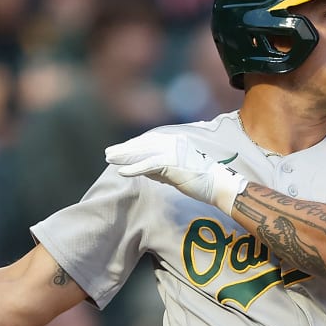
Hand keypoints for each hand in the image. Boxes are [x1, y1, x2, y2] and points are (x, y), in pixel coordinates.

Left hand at [106, 131, 245, 213]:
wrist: (217, 185)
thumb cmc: (200, 180)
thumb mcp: (177, 170)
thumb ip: (161, 168)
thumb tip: (143, 169)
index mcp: (176, 140)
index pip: (149, 142)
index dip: (133, 146)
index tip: (120, 151)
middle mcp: (173, 141)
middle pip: (143, 144)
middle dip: (125, 149)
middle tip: (108, 153)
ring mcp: (173, 150)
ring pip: (143, 152)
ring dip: (124, 156)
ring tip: (109, 159)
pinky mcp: (172, 162)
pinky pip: (148, 165)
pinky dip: (134, 168)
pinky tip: (122, 172)